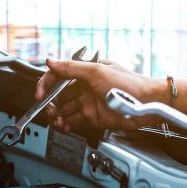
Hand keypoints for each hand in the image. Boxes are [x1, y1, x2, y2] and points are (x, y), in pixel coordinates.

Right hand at [34, 58, 155, 132]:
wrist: (146, 104)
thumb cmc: (128, 85)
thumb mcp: (96, 71)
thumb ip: (71, 67)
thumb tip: (51, 61)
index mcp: (85, 72)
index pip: (59, 76)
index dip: (46, 84)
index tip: (40, 95)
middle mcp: (86, 87)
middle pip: (60, 95)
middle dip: (50, 103)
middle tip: (48, 111)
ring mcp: (89, 102)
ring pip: (65, 109)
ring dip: (57, 115)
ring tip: (55, 120)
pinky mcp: (94, 117)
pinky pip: (74, 121)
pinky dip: (66, 124)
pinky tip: (62, 126)